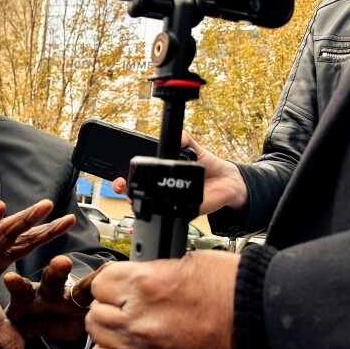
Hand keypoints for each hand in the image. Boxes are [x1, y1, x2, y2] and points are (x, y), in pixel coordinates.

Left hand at [0, 255, 103, 348]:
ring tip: (61, 263)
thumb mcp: (15, 333)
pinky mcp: (85, 295)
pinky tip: (107, 270)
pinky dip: (98, 280)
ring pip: (60, 280)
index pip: (15, 290)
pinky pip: (92, 286)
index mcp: (23, 296)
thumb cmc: (39, 318)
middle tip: (19, 275)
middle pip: (36, 282)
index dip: (12, 285)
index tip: (6, 278)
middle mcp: (42, 289)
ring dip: (60, 272)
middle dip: (26, 276)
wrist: (70, 314)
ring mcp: (64, 291)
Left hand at [85, 250, 251, 348]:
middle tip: (131, 316)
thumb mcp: (193, 263)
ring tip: (128, 346)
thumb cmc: (244, 294)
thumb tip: (137, 278)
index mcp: (146, 288)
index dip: (111, 286)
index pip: (100, 285)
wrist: (279, 330)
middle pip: (96, 322)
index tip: (121, 290)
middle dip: (110, 316)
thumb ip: (155, 271)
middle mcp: (141, 326)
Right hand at [110, 131, 247, 214]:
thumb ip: (185, 140)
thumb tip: (179, 135)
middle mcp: (164, 188)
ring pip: (149, 206)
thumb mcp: (195, 149)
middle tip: (120, 184)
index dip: (127, 174)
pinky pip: (172, 213)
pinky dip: (166, 210)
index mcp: (164, 173)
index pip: (140, 175)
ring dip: (138, 202)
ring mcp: (171, 201)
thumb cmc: (209, 165)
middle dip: (123, 189)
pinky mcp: (183, 210)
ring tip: (132, 195)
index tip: (120, 173)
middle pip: (136, 192)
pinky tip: (162, 203)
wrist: (228, 180)